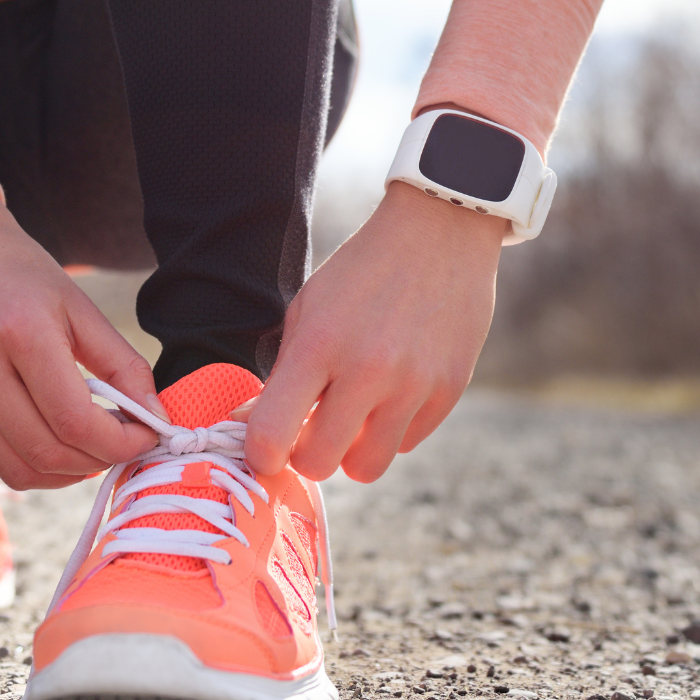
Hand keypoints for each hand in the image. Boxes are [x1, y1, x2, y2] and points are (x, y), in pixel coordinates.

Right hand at [0, 184, 163, 488]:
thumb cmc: (22, 274)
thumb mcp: (82, 306)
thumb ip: (123, 365)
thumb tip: (156, 417)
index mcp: (21, 333)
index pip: (74, 420)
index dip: (121, 443)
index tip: (149, 435)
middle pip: (49, 451)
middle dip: (101, 459)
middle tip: (128, 442)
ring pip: (23, 469)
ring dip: (71, 472)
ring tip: (97, 445)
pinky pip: (1, 462)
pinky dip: (41, 467)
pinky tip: (64, 444)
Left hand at [246, 182, 503, 481]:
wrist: (440, 231)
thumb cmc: (362, 272)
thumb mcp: (309, 308)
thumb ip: (283, 372)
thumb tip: (250, 425)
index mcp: (319, 344)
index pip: (272, 434)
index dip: (262, 455)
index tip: (266, 451)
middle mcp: (368, 370)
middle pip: (320, 464)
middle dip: (309, 454)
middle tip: (313, 429)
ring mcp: (414, 383)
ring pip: (368, 468)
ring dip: (354, 449)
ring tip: (355, 415)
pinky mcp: (450, 389)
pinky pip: (407, 442)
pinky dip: (393, 428)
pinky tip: (393, 390)